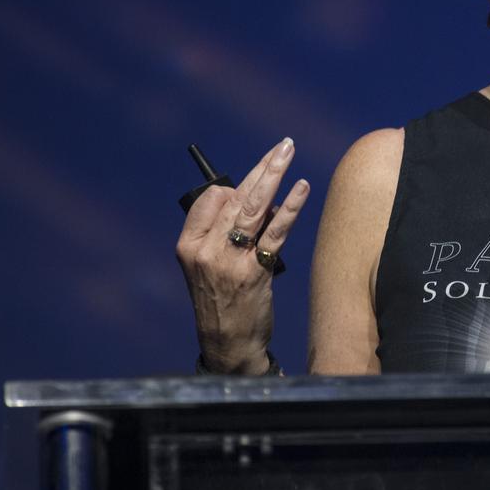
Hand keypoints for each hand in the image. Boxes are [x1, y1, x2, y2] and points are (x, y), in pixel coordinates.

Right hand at [175, 137, 309, 373]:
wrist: (228, 343)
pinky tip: (301, 187)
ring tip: (289, 151)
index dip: (234, 188)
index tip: (250, 184)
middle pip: (236, 197)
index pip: (211, 199)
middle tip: (283, 145)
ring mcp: (230, 261)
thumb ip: (226, 232)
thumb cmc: (222, 300)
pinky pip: (275, 231)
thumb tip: (266, 198)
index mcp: (188, 245)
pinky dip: (290, 207)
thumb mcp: (208, 266)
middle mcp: (205, 250)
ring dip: (274, 174)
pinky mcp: (255, 271)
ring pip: (255, 207)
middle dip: (262, 167)